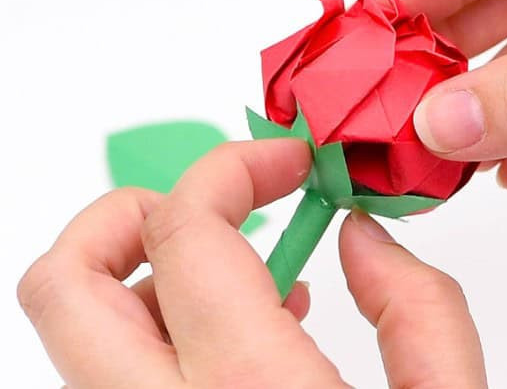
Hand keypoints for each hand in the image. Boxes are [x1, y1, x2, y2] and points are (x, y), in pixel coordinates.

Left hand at [18, 139, 485, 387]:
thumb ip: (418, 306)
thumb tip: (357, 238)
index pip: (185, 232)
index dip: (231, 168)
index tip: (280, 163)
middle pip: (65, 283)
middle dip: (131, 212)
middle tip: (211, 205)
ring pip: (76, 336)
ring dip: (147, 278)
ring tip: (240, 280)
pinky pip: (113, 381)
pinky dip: (156, 338)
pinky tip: (237, 349)